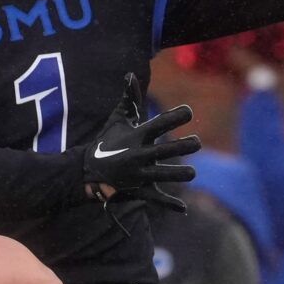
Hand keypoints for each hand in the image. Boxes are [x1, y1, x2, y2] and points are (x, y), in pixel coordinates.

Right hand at [80, 74, 201, 210]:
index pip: (158, 123)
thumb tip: (130, 75)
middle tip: (197, 143)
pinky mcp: (139, 191)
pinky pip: (156, 199)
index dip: (175, 116)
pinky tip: (183, 209)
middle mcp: (138, 155)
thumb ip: (128, 99)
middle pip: (165, 150)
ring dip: (180, 175)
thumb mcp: (116, 120)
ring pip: (164, 175)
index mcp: (136, 137)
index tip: (189, 111)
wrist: (86, 172)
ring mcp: (138, 175)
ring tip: (191, 172)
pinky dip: (169, 205)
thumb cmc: (106, 142)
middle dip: (183, 146)